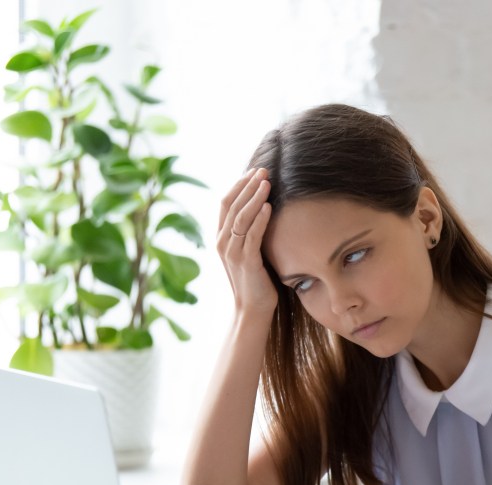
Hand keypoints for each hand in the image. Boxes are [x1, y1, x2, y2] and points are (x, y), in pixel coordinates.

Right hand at [216, 168, 276, 316]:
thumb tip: (265, 209)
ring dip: (254, 197)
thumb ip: (251, 232)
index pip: (226, 203)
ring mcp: (232, 252)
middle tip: (263, 170)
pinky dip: (260, 219)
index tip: (254, 171)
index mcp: (222, 237)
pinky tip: (269, 207)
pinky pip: (251, 236)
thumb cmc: (256, 280)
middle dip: (248, 185)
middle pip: (232, 205)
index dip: (239, 184)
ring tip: (267, 182)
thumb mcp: (251, 251)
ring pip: (241, 217)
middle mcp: (222, 242)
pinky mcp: (246, 262)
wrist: (252, 309)